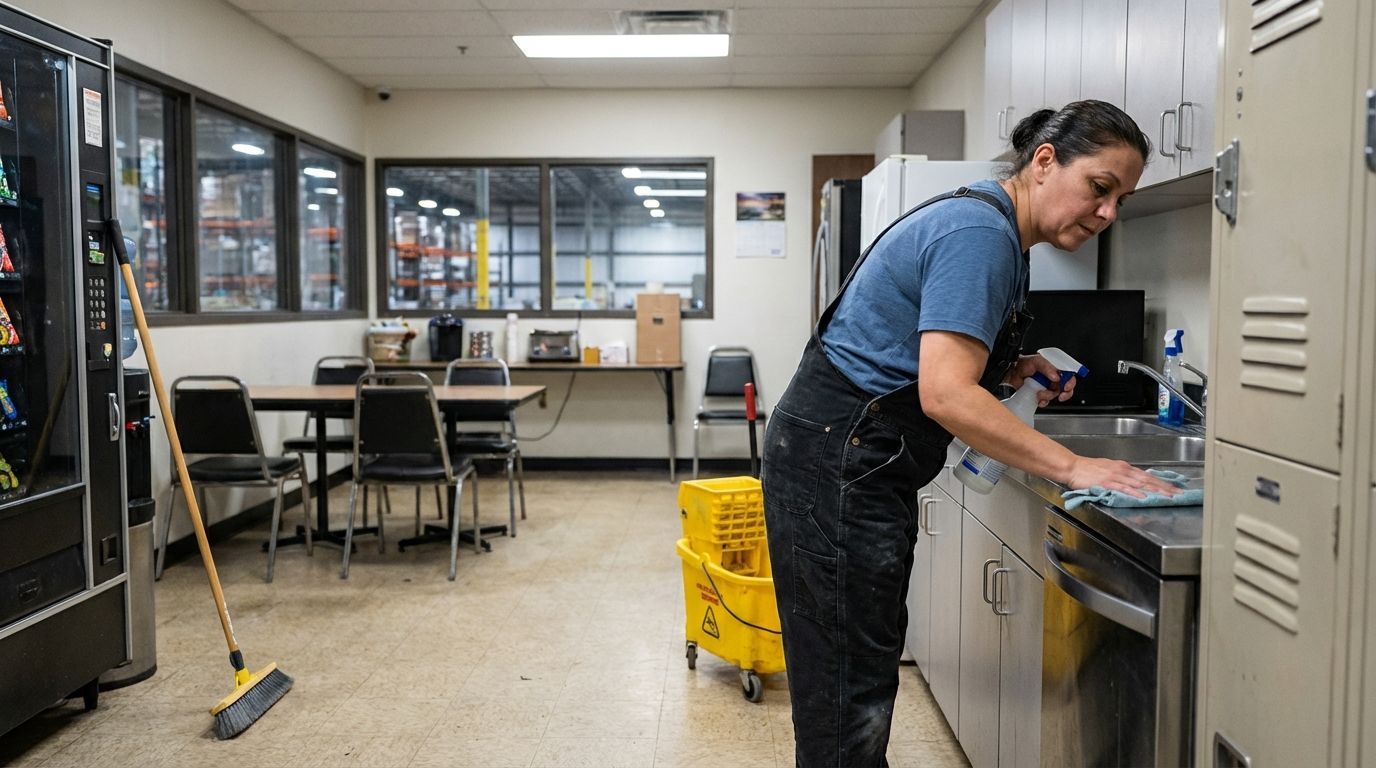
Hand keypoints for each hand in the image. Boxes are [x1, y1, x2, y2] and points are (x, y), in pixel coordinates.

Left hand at [1005, 354, 1076, 406]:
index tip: (1066, 387)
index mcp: (1055, 368)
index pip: (1069, 375)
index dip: (1070, 382)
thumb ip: (1047, 367)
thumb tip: (1056, 376)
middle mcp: (1052, 378)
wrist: (1011, 374)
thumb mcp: (1036, 361)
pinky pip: (1046, 401)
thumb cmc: (1023, 364)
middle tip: (1060, 395)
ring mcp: (1047, 387)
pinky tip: (1038, 399)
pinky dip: (1043, 402)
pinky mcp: (1040, 394)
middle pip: (1066, 388)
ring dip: (1048, 396)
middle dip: (1064, 393)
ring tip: (1039, 393)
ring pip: (1055, 395)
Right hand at [1065, 456, 1182, 498]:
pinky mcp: (1107, 482)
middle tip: (1178, 494)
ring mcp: (1116, 476)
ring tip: (1167, 496)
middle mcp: (1123, 470)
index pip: (1148, 475)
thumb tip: (1135, 484)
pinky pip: (1124, 488)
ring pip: (1140, 483)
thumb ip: (1123, 477)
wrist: (1072, 467)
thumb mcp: (1109, 470)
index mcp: (1124, 468)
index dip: (1162, 482)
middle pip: (1148, 479)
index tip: (1174, 488)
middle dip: (1164, 487)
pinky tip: (1143, 497)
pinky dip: (1135, 493)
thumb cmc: (1087, 469)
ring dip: (1155, 490)